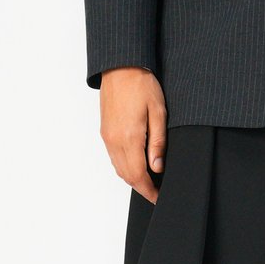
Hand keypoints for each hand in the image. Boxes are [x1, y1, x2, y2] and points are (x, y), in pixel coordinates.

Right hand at [99, 67, 166, 203]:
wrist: (120, 66)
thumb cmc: (142, 85)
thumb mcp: (158, 111)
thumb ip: (158, 142)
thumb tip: (158, 168)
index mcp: (129, 138)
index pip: (139, 175)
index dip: (149, 190)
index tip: (159, 197)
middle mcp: (114, 141)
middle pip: (127, 176)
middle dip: (142, 187)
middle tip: (157, 192)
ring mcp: (107, 137)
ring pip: (118, 168)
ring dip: (133, 178)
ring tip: (149, 180)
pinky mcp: (104, 131)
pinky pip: (113, 157)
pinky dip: (124, 166)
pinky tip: (136, 163)